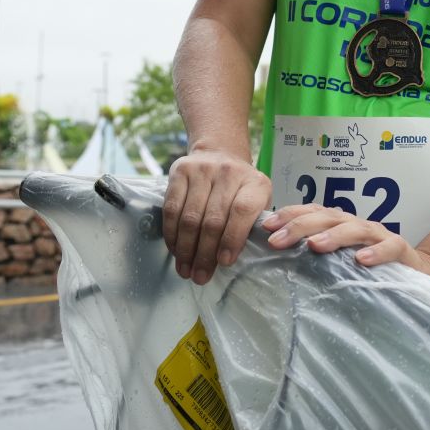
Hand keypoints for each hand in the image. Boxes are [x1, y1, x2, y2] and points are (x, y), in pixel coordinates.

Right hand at [163, 149, 271, 284]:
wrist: (219, 154)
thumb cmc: (240, 188)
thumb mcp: (257, 202)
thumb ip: (251, 226)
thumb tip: (233, 260)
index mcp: (255, 183)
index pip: (242, 212)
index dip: (232, 239)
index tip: (224, 263)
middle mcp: (229, 173)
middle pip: (213, 220)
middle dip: (205, 254)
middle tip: (199, 276)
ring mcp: (203, 170)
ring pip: (190, 217)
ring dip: (186, 249)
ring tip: (185, 269)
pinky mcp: (180, 171)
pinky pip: (172, 208)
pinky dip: (172, 233)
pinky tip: (175, 249)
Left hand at [261, 205, 429, 280]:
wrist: (417, 275)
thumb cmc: (369, 268)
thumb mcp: (338, 262)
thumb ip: (313, 259)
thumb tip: (274, 262)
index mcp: (340, 225)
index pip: (312, 213)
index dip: (289, 216)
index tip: (265, 227)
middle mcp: (358, 226)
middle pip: (328, 218)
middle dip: (301, 226)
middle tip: (278, 240)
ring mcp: (380, 236)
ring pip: (355, 229)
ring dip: (334, 236)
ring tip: (315, 246)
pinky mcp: (402, 251)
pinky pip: (390, 248)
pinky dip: (376, 252)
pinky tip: (361, 260)